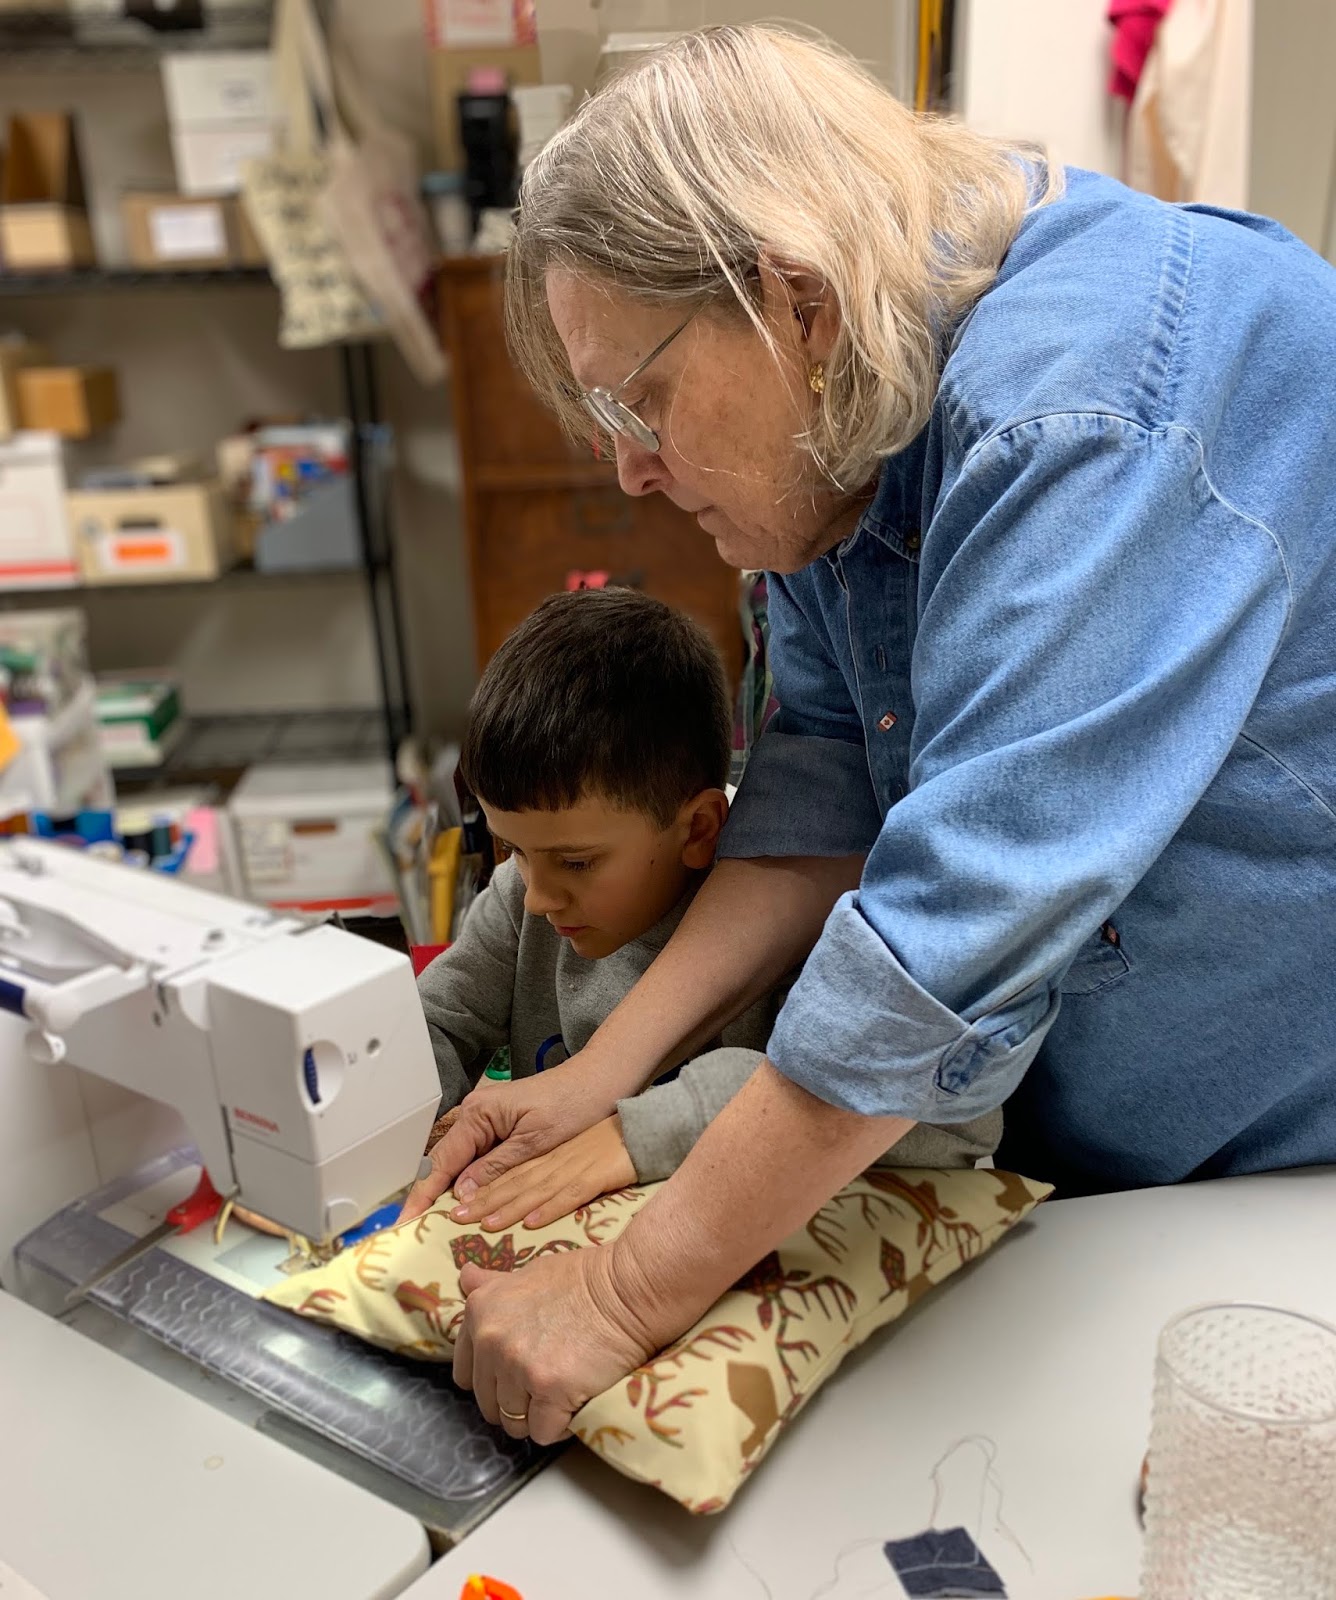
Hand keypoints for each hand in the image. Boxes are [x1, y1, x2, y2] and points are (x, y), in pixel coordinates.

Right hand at [398, 1060, 619, 1222]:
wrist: (598, 1082)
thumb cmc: (573, 1105)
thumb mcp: (534, 1142)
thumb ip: (496, 1168)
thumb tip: (461, 1194)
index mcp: (479, 1113)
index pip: (443, 1160)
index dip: (424, 1192)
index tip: (408, 1219)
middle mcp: (476, 1113)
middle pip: (445, 1160)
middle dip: (429, 1193)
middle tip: (413, 1225)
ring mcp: (486, 1118)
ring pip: (459, 1160)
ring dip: (447, 1188)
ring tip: (430, 1219)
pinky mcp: (499, 1125)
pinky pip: (476, 1155)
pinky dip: (469, 1178)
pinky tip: (464, 1199)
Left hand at [448, 1116, 635, 1231]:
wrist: (640, 1128)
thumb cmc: (603, 1141)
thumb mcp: (564, 1150)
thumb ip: (535, 1169)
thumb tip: (501, 1191)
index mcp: (544, 1154)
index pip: (505, 1172)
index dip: (479, 1189)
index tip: (454, 1206)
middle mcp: (554, 1160)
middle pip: (513, 1181)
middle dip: (484, 1201)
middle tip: (456, 1218)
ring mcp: (575, 1166)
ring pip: (536, 1188)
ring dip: (509, 1206)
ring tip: (485, 1223)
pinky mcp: (597, 1175)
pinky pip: (571, 1193)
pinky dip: (551, 1207)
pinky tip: (533, 1222)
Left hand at [454, 1240, 660, 1444]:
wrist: (627, 1288)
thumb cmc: (583, 1279)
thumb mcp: (528, 1274)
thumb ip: (492, 1286)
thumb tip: (465, 1276)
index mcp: (480, 1312)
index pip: (465, 1374)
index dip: (492, 1380)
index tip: (517, 1374)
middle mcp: (491, 1340)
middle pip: (489, 1404)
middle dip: (516, 1401)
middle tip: (548, 1382)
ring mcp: (518, 1366)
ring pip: (514, 1423)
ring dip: (538, 1415)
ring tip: (563, 1391)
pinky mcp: (549, 1390)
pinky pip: (543, 1432)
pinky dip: (560, 1425)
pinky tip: (576, 1402)